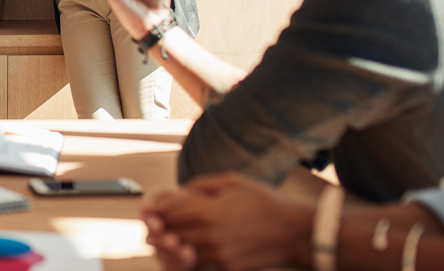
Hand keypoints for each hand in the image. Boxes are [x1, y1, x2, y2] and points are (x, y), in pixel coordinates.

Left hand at [147, 174, 313, 270]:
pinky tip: (189, 246)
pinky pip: (199, 261)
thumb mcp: (232, 182)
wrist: (295, 234)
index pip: (169, 212)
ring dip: (172, 243)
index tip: (148, 208)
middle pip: (170, 233)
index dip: (156, 209)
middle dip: (160, 227)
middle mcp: (209, 235)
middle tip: (152, 224)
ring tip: (166, 236)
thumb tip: (179, 191)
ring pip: (181, 250)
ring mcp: (217, 254)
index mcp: (208, 210)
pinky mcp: (226, 267)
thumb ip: (201, 186)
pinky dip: (190, 254)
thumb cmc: (266, 202)